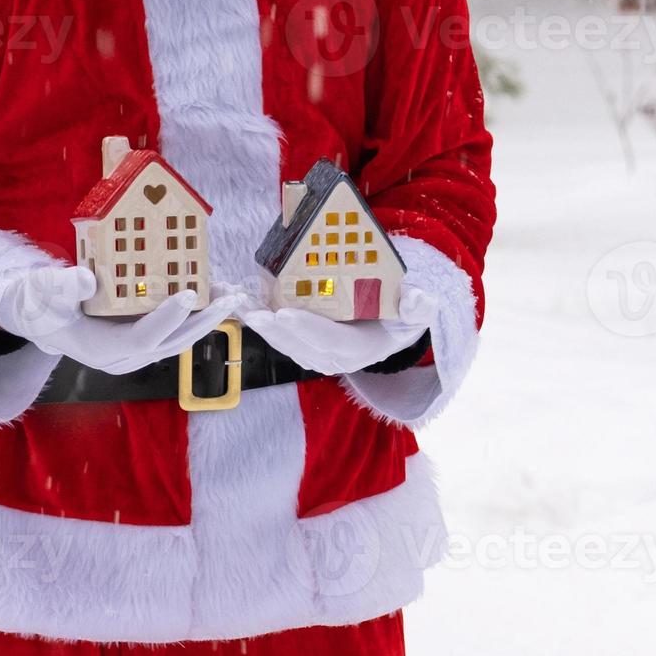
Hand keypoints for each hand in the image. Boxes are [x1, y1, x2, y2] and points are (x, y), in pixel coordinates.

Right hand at [0, 266, 249, 373]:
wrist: (39, 316)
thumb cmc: (39, 301)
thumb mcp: (43, 289)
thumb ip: (63, 286)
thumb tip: (86, 279)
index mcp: (98, 349)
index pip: (140, 340)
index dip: (165, 319)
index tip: (188, 294)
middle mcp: (121, 358)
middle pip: (170, 344)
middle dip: (203, 321)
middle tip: (229, 297)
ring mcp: (133, 354)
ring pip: (177, 340)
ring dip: (206, 318)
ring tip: (231, 294)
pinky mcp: (141, 343)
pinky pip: (174, 332)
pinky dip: (195, 315)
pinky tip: (213, 295)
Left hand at [239, 286, 435, 375]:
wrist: (389, 324)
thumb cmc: (401, 314)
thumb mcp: (417, 309)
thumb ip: (419, 306)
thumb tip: (416, 298)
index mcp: (359, 350)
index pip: (331, 341)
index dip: (307, 329)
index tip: (284, 314)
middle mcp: (332, 357)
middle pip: (298, 344)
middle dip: (271, 329)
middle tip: (249, 309)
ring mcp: (313, 352)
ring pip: (281, 341)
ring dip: (257, 325)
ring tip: (236, 304)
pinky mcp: (300, 343)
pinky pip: (276, 333)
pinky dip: (256, 319)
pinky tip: (238, 303)